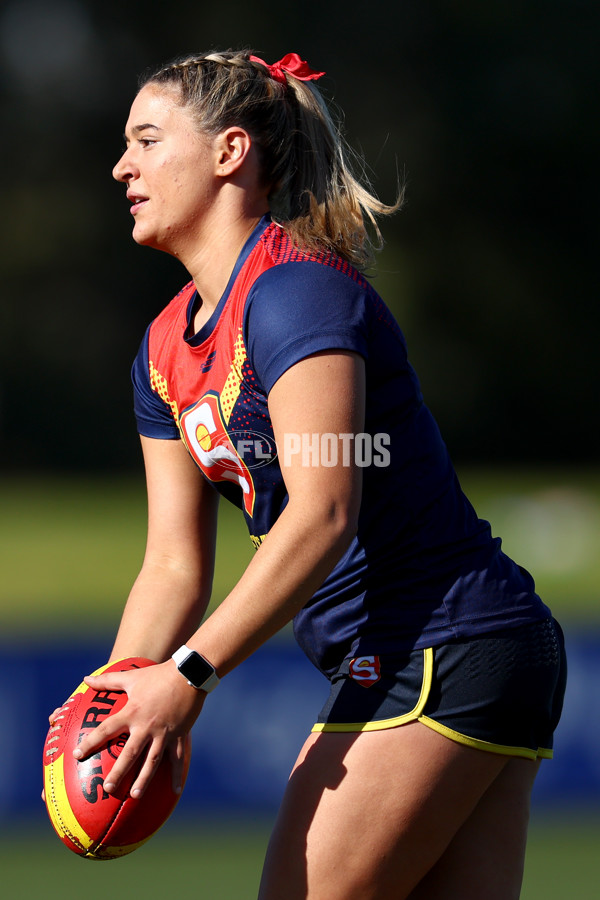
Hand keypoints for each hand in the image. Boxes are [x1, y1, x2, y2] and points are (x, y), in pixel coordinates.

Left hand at [72, 660, 204, 798]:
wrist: (188, 673)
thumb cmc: (157, 675)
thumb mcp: (131, 677)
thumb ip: (107, 681)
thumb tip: (85, 679)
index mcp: (132, 712)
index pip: (106, 729)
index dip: (91, 742)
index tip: (77, 755)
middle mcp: (146, 726)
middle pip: (129, 753)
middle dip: (118, 772)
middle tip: (108, 788)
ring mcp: (163, 733)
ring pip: (152, 761)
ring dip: (144, 779)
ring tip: (135, 795)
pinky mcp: (179, 735)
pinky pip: (177, 758)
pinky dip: (177, 775)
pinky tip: (174, 791)